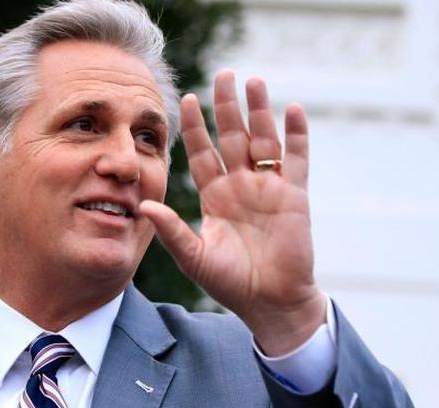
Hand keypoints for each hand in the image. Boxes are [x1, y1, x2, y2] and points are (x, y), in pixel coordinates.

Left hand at [140, 70, 325, 354]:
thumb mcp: (193, 256)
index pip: (202, 153)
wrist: (269, 302)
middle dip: (227, 107)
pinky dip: (296, 134)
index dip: (194, 128)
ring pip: (263, 140)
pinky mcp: (295, 195)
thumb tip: (142, 206)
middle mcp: (240, 186)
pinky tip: (291, 109)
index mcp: (215, 197)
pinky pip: (296, 158)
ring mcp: (269, 188)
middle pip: (233, 137)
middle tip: (223, 74)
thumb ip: (170, 231)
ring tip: (255, 81)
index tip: (183, 100)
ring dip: (260, 111)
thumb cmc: (230, 283)